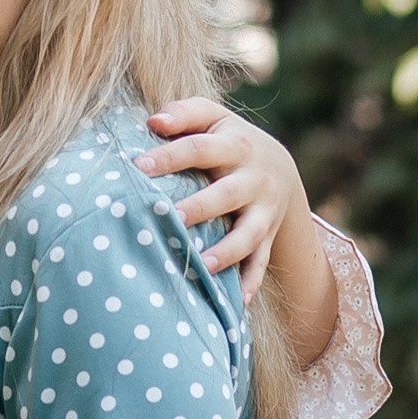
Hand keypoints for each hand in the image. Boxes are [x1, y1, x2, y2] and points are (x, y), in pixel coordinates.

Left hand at [137, 100, 338, 367]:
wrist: (279, 168)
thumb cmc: (227, 140)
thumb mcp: (213, 118)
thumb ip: (185, 113)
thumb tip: (152, 121)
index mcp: (235, 146)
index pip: (199, 149)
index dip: (170, 156)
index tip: (138, 166)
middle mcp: (253, 180)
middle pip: (226, 194)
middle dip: (200, 206)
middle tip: (171, 215)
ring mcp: (263, 212)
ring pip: (248, 235)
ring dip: (228, 251)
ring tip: (204, 265)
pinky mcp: (267, 239)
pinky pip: (261, 264)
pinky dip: (250, 283)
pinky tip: (236, 304)